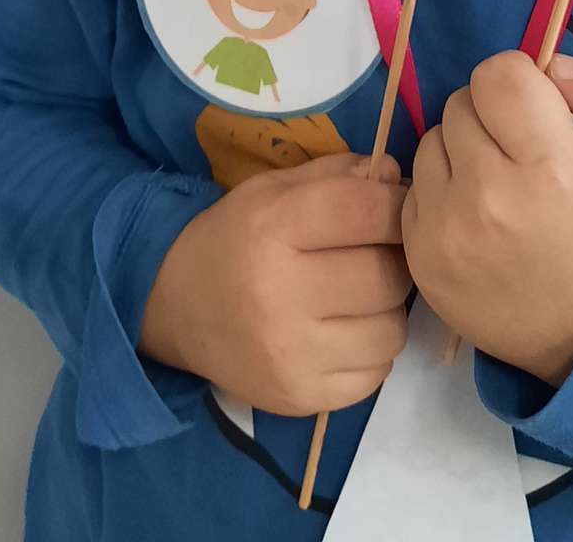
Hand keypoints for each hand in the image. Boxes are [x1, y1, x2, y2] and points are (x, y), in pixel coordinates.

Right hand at [140, 152, 409, 414]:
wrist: (176, 308)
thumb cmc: (234, 238)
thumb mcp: (272, 190)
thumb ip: (337, 175)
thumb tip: (397, 177)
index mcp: (272, 228)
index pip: (366, 212)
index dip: (395, 205)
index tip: (397, 207)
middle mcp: (280, 294)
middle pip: (387, 276)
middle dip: (394, 260)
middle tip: (377, 255)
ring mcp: (291, 355)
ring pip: (390, 330)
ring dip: (386, 310)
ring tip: (357, 297)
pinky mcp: (300, 397)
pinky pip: (375, 374)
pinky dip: (370, 351)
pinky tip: (342, 332)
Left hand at [403, 53, 572, 386]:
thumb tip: (550, 66)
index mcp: (549, 171)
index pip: (497, 74)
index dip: (523, 84)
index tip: (544, 117)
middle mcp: (486, 200)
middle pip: (463, 102)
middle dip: (495, 117)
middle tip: (529, 159)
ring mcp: (445, 234)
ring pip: (433, 140)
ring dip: (464, 152)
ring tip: (506, 191)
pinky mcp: (420, 259)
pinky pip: (416, 187)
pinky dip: (444, 192)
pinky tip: (483, 221)